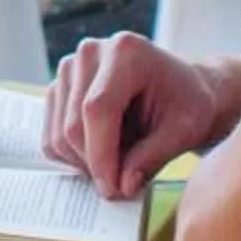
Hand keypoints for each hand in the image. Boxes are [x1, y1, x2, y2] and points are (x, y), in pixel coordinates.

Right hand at [44, 33, 240, 199]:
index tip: (113, 189)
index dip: (101, 154)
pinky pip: (52, 137)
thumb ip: (152, 157)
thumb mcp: (184, 130)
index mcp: (127, 52)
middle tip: (122, 185)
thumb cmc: (187, 104)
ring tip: (121, 162)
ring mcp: (70, 68)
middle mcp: (91, 52)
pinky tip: (105, 153)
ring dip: (86, 162)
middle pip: (74, 125)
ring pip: (59, 135)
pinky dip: (75, 157)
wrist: (180, 89)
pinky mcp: (59, 88)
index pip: (98, 108)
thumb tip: (122, 186)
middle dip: (96, 165)